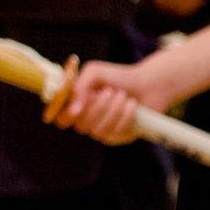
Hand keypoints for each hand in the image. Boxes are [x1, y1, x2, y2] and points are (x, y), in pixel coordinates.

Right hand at [43, 55, 170, 144]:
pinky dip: (126, 116)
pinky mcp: (117, 137)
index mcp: (76, 104)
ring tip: (123, 96)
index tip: (76, 108)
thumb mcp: (94, 72)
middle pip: (80, 125)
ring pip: (98, 130)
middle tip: (110, 91)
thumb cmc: (119, 76)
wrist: (149, 84)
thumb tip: (74, 108)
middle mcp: (86, 119)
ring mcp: (101, 130)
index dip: (65, 115)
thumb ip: (78, 86)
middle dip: (98, 107)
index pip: (61, 118)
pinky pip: (115, 133)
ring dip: (114, 110)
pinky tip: (132, 105)